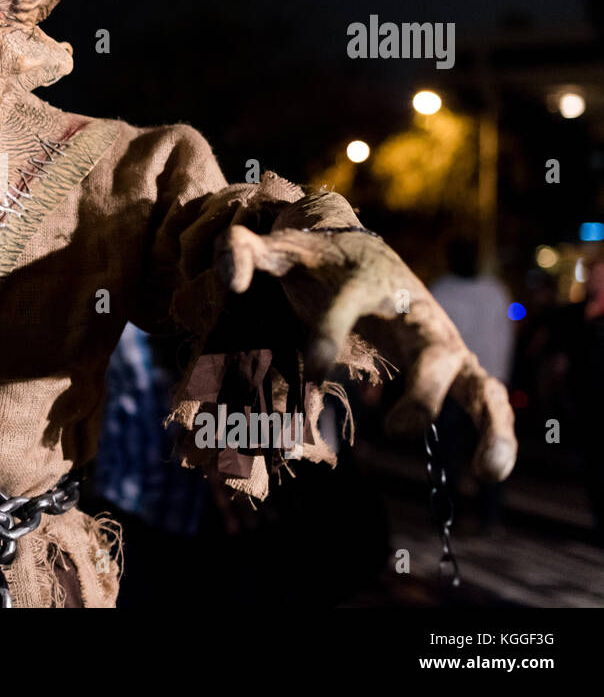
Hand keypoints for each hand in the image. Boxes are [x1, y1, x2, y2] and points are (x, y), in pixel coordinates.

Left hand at [217, 223, 516, 480]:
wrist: (358, 249)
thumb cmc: (315, 261)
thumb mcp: (281, 252)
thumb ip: (246, 254)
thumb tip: (229, 277)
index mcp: (364, 280)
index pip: (349, 306)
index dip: (330, 335)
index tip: (314, 367)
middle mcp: (412, 311)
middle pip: (433, 349)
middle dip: (422, 390)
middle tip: (393, 430)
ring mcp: (438, 339)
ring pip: (474, 378)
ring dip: (486, 422)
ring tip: (483, 471)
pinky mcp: (452, 364)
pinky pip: (486, 396)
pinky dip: (497, 431)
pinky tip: (488, 475)